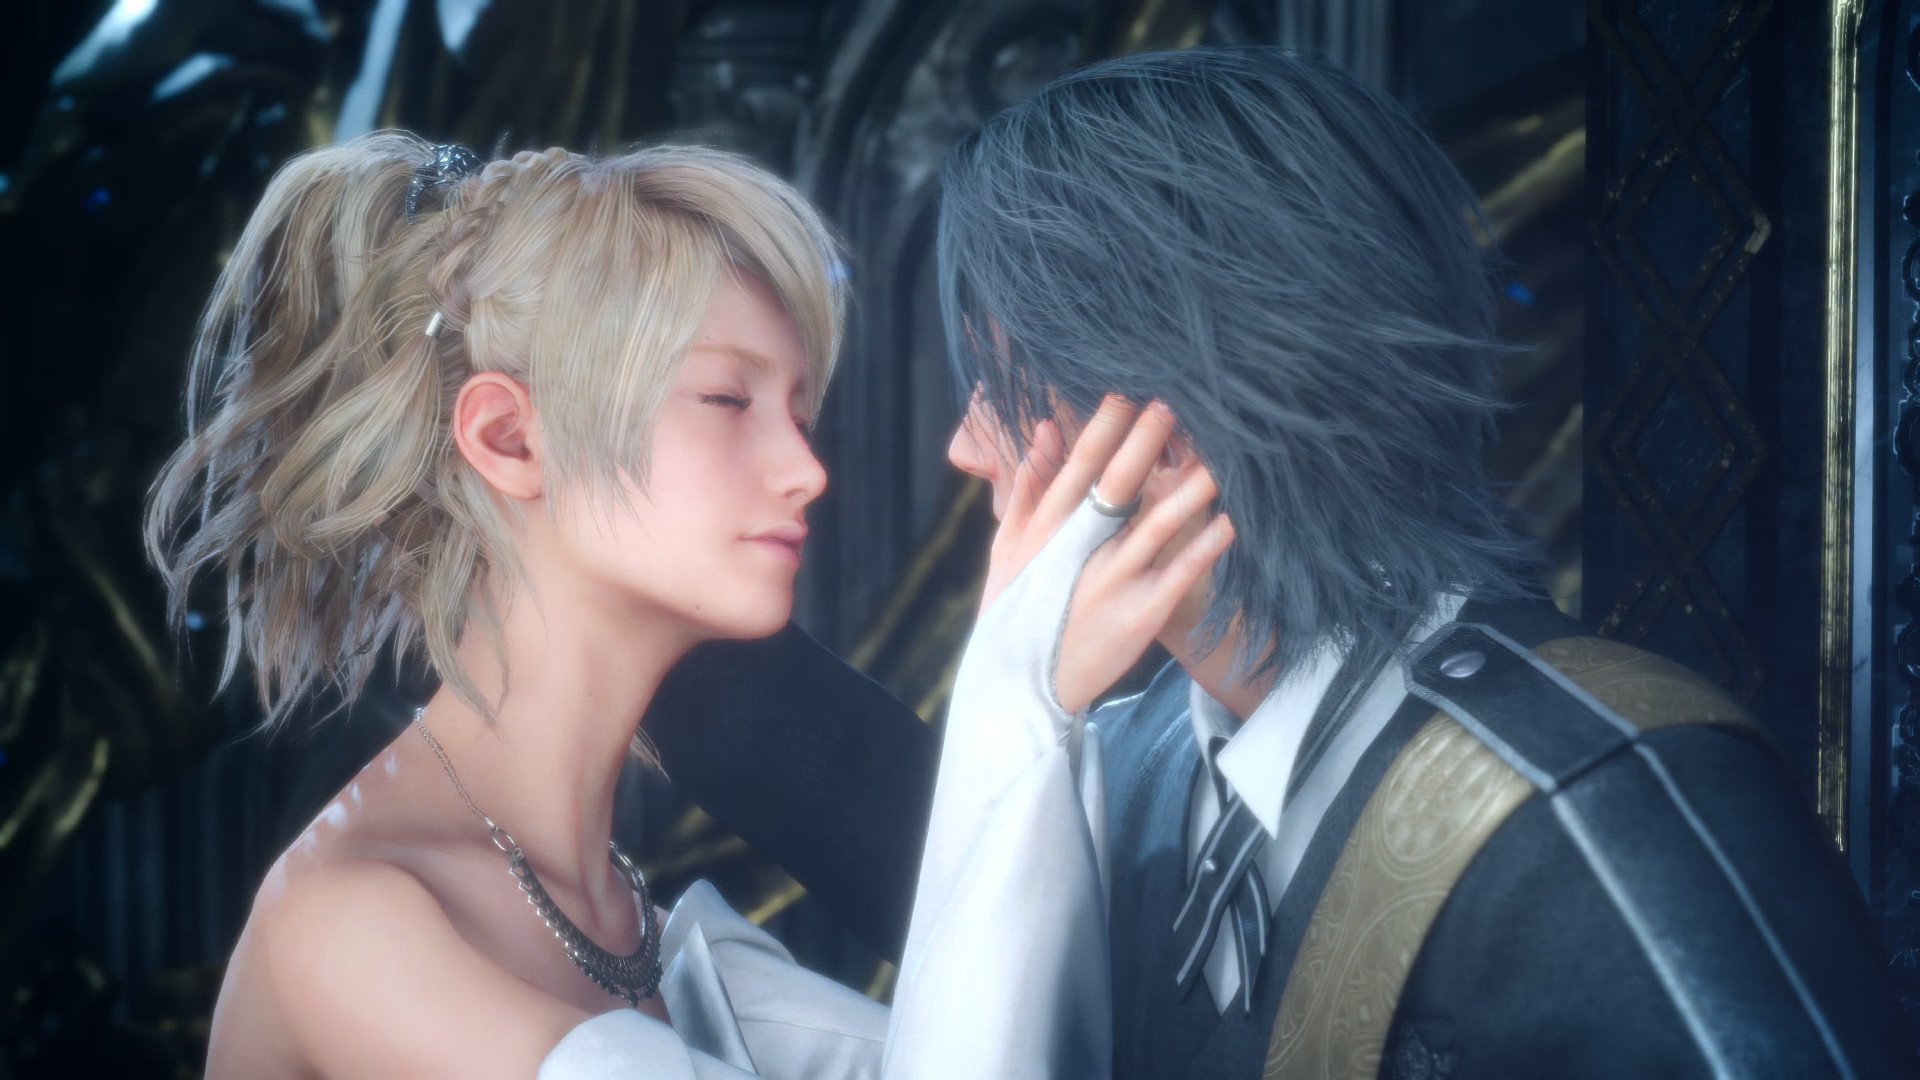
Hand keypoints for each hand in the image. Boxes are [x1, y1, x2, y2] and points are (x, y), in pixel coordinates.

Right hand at [982, 396, 1234, 713]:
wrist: (1023, 685)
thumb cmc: (1017, 610)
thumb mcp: (1009, 546)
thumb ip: (1029, 486)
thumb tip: (1046, 429)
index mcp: (1048, 528)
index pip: (1079, 465)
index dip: (1105, 426)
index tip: (1128, 390)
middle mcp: (1079, 549)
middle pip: (1118, 484)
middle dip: (1147, 441)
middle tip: (1175, 403)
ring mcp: (1111, 580)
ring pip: (1156, 522)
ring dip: (1189, 487)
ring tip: (1219, 456)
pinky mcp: (1141, 612)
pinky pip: (1181, 571)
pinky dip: (1206, 545)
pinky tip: (1232, 520)